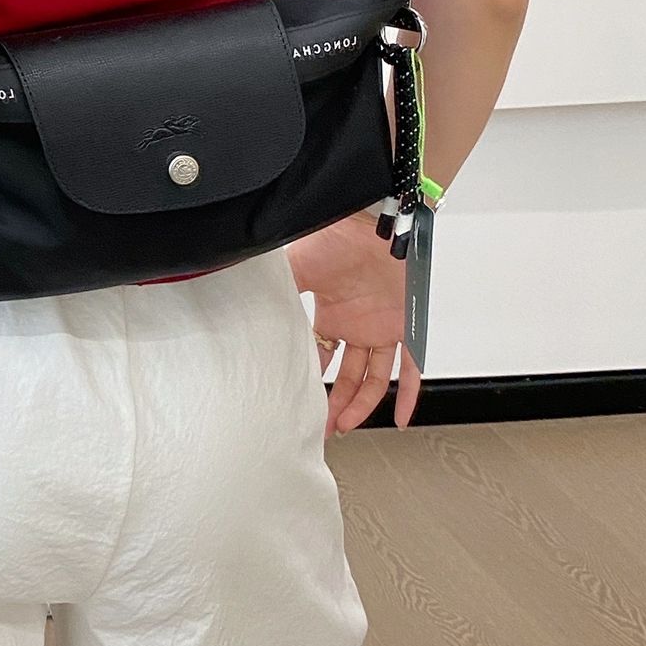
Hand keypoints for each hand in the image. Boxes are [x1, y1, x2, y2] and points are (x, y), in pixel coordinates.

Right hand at [287, 210, 422, 433]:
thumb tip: (233, 296)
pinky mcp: (407, 325)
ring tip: (345, 426)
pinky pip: (412, 367)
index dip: (308, 378)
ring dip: (361, 404)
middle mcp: (355, 325)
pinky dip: (409, 395)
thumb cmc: (338, 234)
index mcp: (329, 313)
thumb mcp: (297, 268)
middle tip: (321, 426)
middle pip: (345, 374)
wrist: (374, 219)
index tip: (295, 399)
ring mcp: (382, 327)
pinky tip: (400, 417)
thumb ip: (273, 289)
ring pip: (373, 378)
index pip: (317, 355)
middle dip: (332, 402)